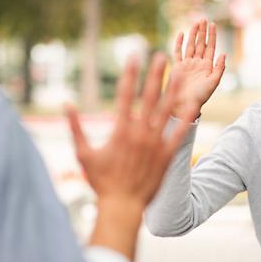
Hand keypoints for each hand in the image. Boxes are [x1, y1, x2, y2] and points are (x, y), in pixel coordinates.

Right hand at [66, 54, 196, 259]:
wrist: (123, 206)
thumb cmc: (101, 182)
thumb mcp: (84, 154)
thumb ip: (75, 127)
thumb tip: (66, 104)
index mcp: (120, 130)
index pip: (125, 95)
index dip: (130, 73)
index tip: (134, 56)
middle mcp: (139, 133)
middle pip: (149, 97)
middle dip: (155, 75)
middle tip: (161, 56)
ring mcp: (155, 143)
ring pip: (167, 111)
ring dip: (173, 90)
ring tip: (180, 73)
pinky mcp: (167, 155)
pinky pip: (179, 133)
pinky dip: (186, 119)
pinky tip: (194, 105)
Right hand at [171, 19, 225, 118]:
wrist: (185, 105)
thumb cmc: (200, 96)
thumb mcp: (214, 82)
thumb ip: (219, 68)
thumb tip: (224, 53)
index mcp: (207, 66)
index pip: (210, 47)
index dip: (212, 36)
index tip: (213, 24)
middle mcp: (197, 63)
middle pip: (200, 43)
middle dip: (202, 32)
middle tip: (203, 19)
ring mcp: (187, 64)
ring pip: (190, 45)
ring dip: (192, 34)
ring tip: (195, 23)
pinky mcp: (177, 66)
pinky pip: (178, 52)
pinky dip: (179, 43)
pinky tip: (181, 33)